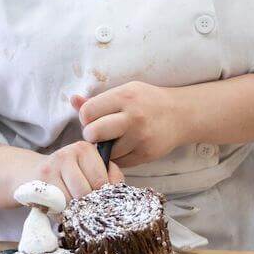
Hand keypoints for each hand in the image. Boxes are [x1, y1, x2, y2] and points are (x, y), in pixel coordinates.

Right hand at [31, 140, 124, 201]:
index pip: (102, 180)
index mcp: (85, 149)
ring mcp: (50, 169)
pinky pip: (57, 207)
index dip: (103, 195)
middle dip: (88, 204)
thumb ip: (110, 176)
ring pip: (72, 201)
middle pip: (86, 191)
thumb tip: (117, 193)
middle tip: (86, 206)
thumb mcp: (92, 170)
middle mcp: (66, 154)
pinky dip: (62, 213)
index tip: (98, 198)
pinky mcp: (38, 185)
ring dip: (75, 210)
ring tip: (73, 206)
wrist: (36, 175)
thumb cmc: (72, 176)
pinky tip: (61, 208)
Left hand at [71, 82, 186, 168]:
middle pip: (93, 133)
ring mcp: (140, 137)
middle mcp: (133, 116)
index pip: (87, 112)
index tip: (95, 118)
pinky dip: (119, 157)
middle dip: (92, 134)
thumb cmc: (146, 101)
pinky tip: (126, 146)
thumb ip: (97, 100)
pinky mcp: (146, 154)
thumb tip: (73, 100)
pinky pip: (119, 162)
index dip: (87, 117)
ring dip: (106, 148)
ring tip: (116, 139)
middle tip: (100, 132)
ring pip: (105, 151)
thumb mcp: (124, 92)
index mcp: (125, 96)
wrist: (180, 114)